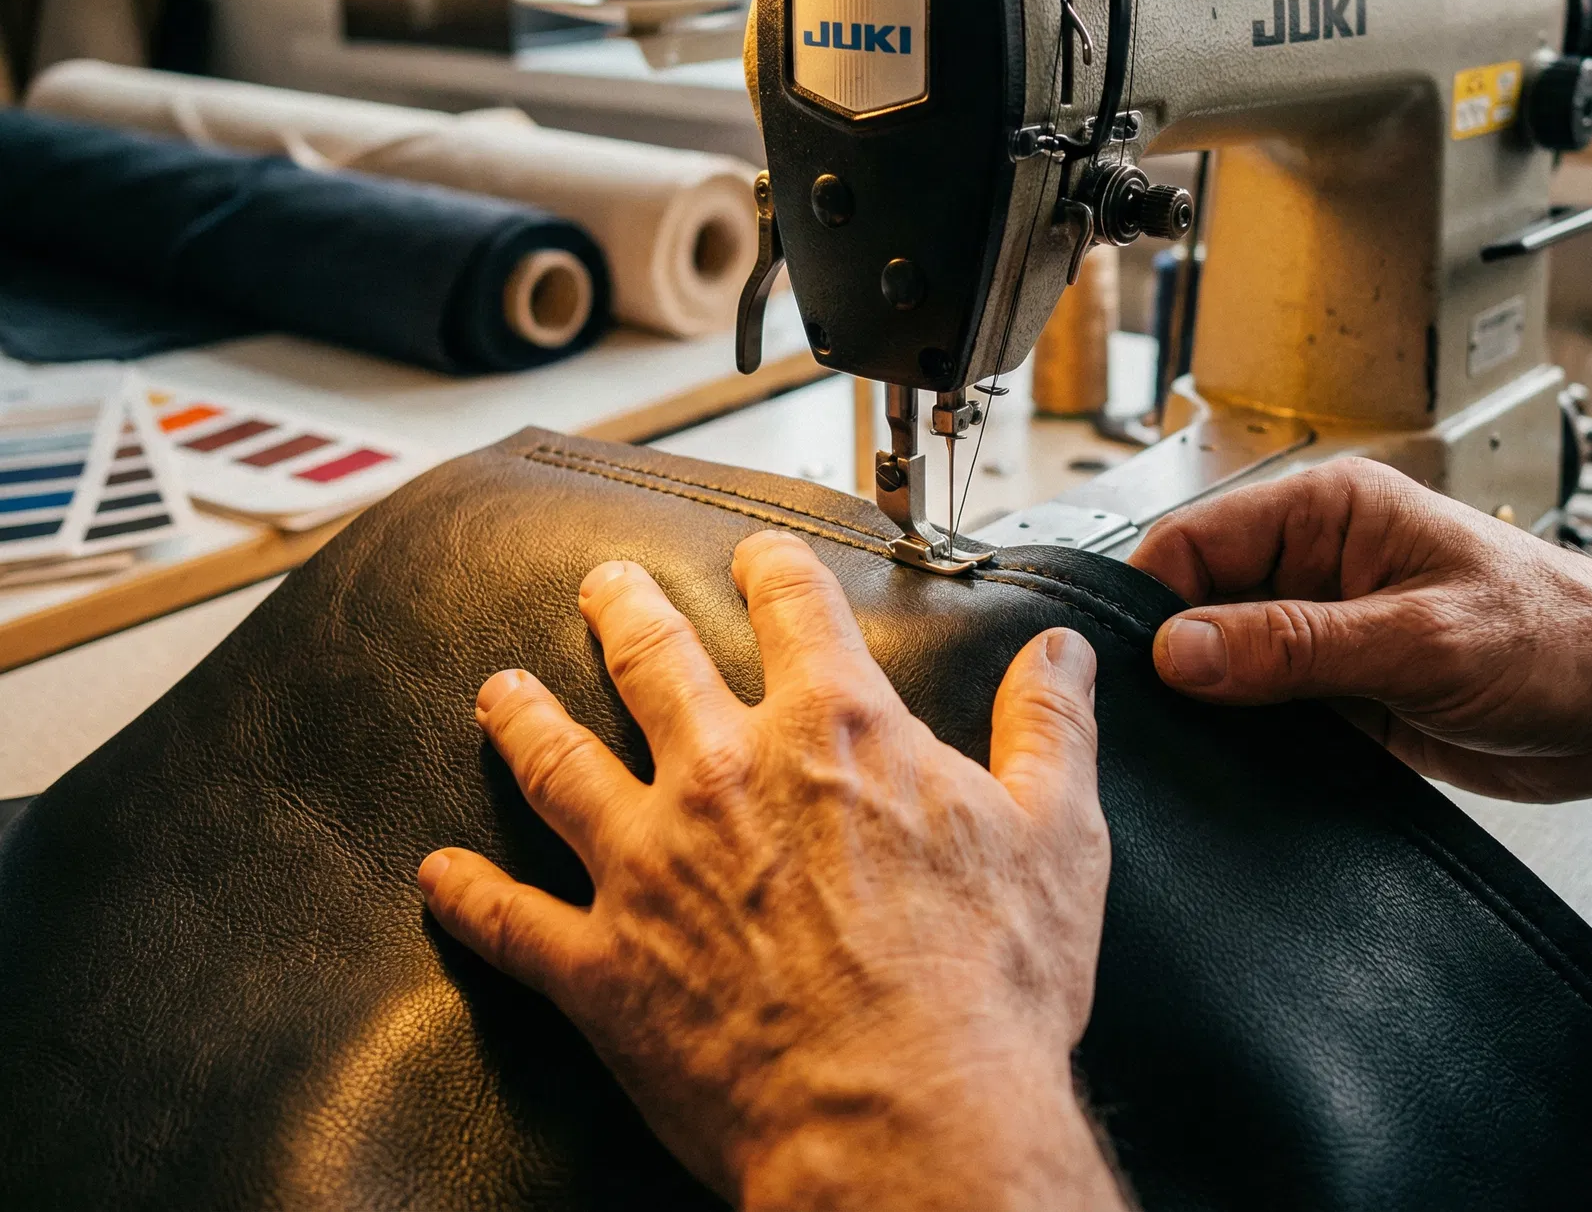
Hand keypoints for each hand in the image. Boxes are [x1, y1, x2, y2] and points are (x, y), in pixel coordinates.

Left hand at [416, 531, 1126, 1211]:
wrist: (907, 1124)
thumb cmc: (988, 988)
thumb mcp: (1055, 836)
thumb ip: (1051, 728)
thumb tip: (1062, 652)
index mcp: (836, 732)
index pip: (794, 607)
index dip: (773, 569)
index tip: (758, 557)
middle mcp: (727, 774)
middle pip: (651, 658)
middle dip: (624, 608)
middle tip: (605, 584)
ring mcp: (651, 866)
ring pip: (557, 761)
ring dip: (523, 716)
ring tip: (499, 689)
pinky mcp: (603, 965)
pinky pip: (509, 919)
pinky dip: (467, 893)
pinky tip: (439, 873)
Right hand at [1128, 457, 1591, 802]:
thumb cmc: (1566, 638)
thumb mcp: (1422, 639)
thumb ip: (1295, 644)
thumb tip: (1181, 651)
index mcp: (1330, 512)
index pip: (1196, 539)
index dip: (1153, 600)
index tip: (1134, 668)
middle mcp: (1316, 565)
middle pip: (1197, 604)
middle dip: (1176, 660)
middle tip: (1158, 720)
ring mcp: (1324, 632)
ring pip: (1223, 665)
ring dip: (1211, 706)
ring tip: (1200, 747)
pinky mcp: (1338, 693)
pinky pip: (1262, 713)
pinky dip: (1245, 741)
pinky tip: (1238, 768)